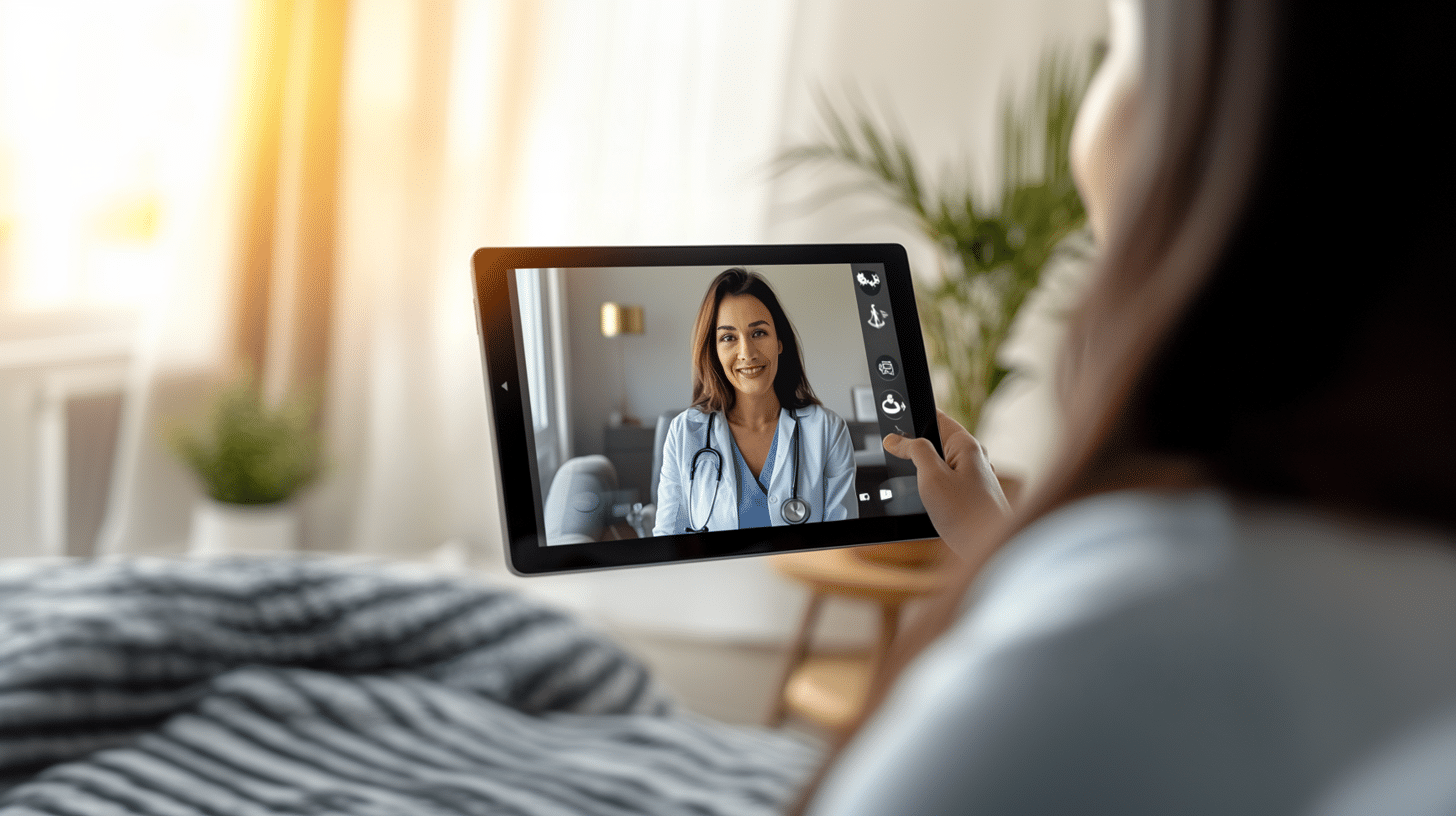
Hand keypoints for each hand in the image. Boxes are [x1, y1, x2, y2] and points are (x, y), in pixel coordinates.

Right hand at [883, 410, 1009, 553]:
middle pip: (938, 442)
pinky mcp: (971, 498)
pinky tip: (925, 501)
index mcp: (966, 446)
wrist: (993, 552)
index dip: (914, 417)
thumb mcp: (932, 477)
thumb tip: (896, 439)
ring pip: (941, 465)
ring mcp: (974, 480)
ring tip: (910, 482)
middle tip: (896, 456)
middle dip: (916, 448)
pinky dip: (932, 488)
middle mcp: (974, 459)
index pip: (938, 418)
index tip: (894, 422)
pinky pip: (947, 484)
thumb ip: (915, 451)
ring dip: (923, 471)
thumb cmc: (967, 515)